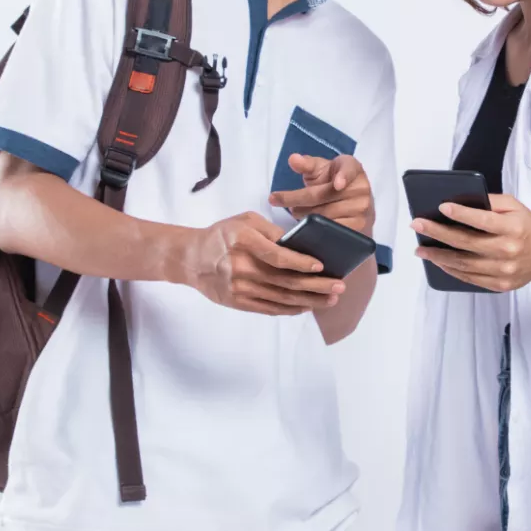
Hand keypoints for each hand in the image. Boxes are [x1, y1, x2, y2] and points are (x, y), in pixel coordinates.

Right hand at [179, 212, 347, 315]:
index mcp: (244, 242)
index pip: (278, 257)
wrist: (190, 259)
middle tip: (339, 286)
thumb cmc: (221, 235)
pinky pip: (269, 308)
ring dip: (309, 300)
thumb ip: (270, 231)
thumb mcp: (244, 221)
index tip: (322, 266)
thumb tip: (298, 244)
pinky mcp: (238, 302)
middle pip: (285, 281)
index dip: (301, 263)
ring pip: (281, 298)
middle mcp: (242, 267)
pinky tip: (307, 306)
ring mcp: (240, 289)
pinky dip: (290, 309)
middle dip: (316, 285)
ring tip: (330, 299)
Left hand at [271, 153, 374, 235]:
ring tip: (295, 212)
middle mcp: (361, 188)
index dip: (344, 177)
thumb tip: (293, 159)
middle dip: (297, 199)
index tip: (338, 184)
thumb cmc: (332, 183)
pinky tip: (307, 227)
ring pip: (324, 215)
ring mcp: (362, 209)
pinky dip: (316, 230)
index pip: (348, 170)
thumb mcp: (320, 170)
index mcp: (353, 167)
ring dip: (304, 216)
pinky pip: (332, 231)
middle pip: (323, 195)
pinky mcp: (359, 227)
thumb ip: (306, 164)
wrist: (353, 205)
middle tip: (279, 201)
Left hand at [413, 194, 530, 292]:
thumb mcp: (514, 206)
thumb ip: (490, 201)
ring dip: (438, 256)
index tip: (441, 207)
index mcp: (514, 228)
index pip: (484, 221)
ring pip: (464, 264)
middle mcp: (508, 251)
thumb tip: (460, 202)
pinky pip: (469, 278)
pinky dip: (451, 269)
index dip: (461, 214)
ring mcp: (503, 271)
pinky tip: (438, 261)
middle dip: (438, 233)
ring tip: (420, 248)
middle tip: (417, 225)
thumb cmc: (527, 226)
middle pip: (467, 243)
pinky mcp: (499, 284)